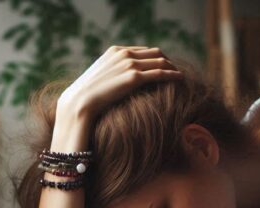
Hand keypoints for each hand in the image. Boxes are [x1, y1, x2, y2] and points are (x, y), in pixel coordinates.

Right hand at [57, 46, 181, 121]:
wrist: (79, 104)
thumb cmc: (86, 99)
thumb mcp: (99, 82)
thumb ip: (111, 78)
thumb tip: (116, 86)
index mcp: (115, 51)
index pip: (143, 50)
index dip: (156, 59)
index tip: (165, 68)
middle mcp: (123, 53)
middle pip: (155, 53)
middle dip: (168, 61)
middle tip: (176, 73)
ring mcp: (129, 64)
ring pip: (160, 61)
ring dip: (173, 68)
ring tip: (181, 77)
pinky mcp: (133, 77)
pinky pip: (160, 73)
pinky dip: (172, 75)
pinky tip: (180, 79)